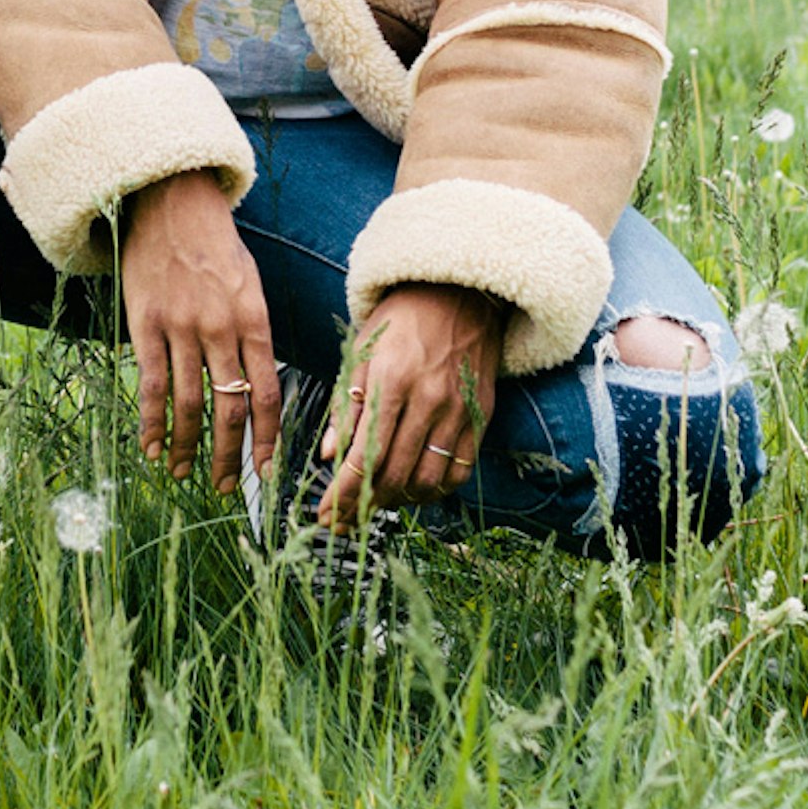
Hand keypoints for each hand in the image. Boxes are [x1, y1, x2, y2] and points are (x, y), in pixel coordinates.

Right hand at [116, 171, 279, 491]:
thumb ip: (253, 334)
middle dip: (228, 456)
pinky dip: (152, 422)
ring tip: (184, 474)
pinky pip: (150, 384)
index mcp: (254, 320)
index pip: (267, 394)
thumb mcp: (250, 285)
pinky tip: (152, 447)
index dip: (266, 439)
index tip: (264, 474)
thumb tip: (255, 388)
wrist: (171, 202)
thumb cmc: (215, 246)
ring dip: (188, 447)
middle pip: (230, 408)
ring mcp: (181, 327)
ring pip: (189, 403)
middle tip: (223, 488)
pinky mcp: (145, 324)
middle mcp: (221, 328)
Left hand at [322, 283, 500, 529]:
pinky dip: (436, 491)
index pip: (362, 456)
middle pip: (393, 475)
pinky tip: (415, 488)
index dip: (341, 494)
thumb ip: (345, 404)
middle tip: (345, 517)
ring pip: (427, 481)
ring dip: (398, 500)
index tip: (326, 515)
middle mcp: (427, 399)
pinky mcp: (481, 416)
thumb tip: (329, 454)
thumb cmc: (402, 319)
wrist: (460, 291)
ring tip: (377, 500)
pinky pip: (460, 471)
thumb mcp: (361, 351)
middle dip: (363, 505)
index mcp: (391, 381)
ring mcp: (459, 410)